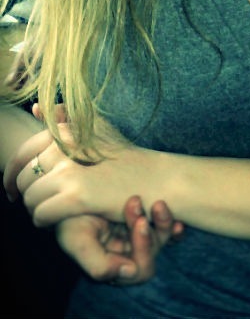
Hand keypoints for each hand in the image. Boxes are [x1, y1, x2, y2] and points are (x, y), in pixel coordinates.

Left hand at [5, 120, 171, 227]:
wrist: (158, 181)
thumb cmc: (129, 160)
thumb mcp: (99, 131)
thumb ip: (67, 118)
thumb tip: (37, 106)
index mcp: (69, 127)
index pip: (24, 151)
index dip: (12, 171)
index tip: (13, 186)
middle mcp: (66, 143)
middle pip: (24, 175)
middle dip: (23, 192)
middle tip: (32, 203)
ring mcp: (71, 169)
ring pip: (30, 196)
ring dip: (35, 208)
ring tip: (49, 210)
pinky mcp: (77, 195)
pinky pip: (41, 213)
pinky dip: (43, 220)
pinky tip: (54, 219)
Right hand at [57, 195, 183, 284]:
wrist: (69, 190)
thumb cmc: (69, 216)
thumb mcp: (75, 239)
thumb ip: (98, 264)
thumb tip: (130, 272)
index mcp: (112, 266)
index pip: (139, 268)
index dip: (143, 245)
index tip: (140, 219)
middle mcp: (127, 254)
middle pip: (153, 254)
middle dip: (150, 232)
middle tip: (138, 203)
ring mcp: (136, 236)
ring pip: (162, 238)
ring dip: (162, 221)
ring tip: (157, 203)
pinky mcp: (144, 218)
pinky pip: (166, 227)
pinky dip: (172, 222)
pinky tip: (177, 216)